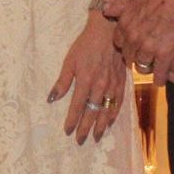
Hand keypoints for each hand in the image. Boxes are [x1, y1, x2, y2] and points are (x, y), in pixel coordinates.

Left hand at [50, 12, 125, 144]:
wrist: (108, 32)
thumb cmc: (85, 45)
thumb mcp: (69, 61)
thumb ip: (62, 81)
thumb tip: (51, 98)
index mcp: (85, 81)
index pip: (77, 106)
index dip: (72, 120)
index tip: (67, 131)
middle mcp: (100, 86)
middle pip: (92, 113)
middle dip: (86, 128)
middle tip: (80, 140)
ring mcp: (112, 86)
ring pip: (107, 111)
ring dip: (101, 125)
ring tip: (96, 137)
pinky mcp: (121, 83)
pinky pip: (118, 103)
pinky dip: (114, 114)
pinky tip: (110, 122)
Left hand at [105, 0, 173, 88]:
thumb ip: (118, 4)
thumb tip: (106, 10)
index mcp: (124, 22)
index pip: (118, 40)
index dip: (124, 44)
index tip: (128, 46)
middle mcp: (133, 37)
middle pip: (128, 54)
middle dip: (132, 57)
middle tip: (137, 59)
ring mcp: (148, 47)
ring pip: (142, 64)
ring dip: (145, 67)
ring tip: (148, 69)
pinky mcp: (165, 54)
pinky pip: (159, 72)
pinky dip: (159, 78)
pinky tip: (160, 82)